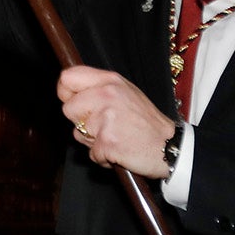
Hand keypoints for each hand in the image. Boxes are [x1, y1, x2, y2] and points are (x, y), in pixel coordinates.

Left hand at [57, 66, 175, 176]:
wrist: (169, 146)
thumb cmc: (146, 121)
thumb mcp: (126, 92)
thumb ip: (98, 88)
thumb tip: (69, 91)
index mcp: (109, 80)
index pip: (67, 78)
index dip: (65, 92)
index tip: (73, 101)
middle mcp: (106, 95)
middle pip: (68, 109)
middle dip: (81, 122)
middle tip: (103, 125)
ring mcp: (105, 118)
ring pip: (78, 133)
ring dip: (93, 141)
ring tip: (115, 137)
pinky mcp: (107, 141)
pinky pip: (91, 153)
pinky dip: (103, 156)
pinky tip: (119, 149)